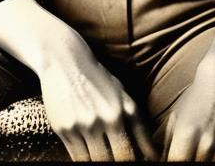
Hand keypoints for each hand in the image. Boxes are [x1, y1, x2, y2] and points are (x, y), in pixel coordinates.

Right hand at [38, 29, 155, 161]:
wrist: (65, 60)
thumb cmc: (98, 77)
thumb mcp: (122, 94)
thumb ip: (137, 123)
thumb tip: (152, 154)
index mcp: (119, 111)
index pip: (128, 154)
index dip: (133, 163)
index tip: (136, 163)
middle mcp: (100, 119)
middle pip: (111, 161)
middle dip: (116, 163)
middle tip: (118, 159)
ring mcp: (80, 125)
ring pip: (93, 162)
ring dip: (100, 162)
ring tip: (105, 157)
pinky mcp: (63, 128)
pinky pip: (77, 157)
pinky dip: (84, 160)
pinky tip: (90, 155)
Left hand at [161, 49, 214, 161]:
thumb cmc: (198, 95)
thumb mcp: (176, 115)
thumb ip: (166, 142)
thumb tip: (160, 159)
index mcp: (186, 134)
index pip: (176, 163)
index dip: (173, 161)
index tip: (174, 157)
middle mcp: (205, 143)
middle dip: (189, 160)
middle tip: (187, 152)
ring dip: (204, 161)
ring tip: (201, 151)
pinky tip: (214, 152)